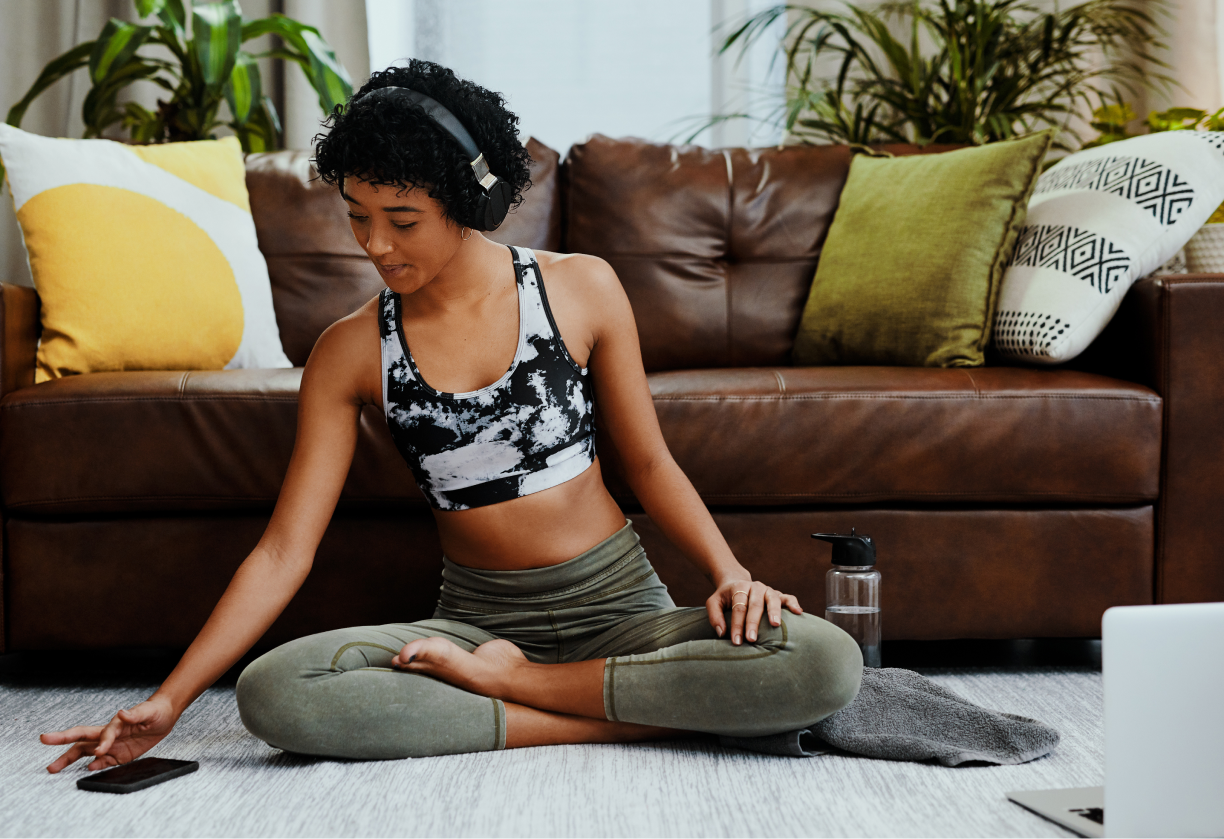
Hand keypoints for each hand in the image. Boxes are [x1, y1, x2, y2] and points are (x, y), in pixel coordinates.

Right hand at [40, 695, 178, 773]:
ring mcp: (111, 745)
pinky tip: (87, 771)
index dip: (102, 742)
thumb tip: (123, 713)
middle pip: (81, 740)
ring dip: (69, 760)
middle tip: (45, 741)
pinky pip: (103, 763)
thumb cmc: (154, 710)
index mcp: (114, 724)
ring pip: (85, 754)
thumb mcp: (148, 712)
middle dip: (62, 741)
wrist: (164, 716)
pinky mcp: (118, 755)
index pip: (102, 733)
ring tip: (53, 768)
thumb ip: (135, 714)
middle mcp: (108, 735)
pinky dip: (94, 768)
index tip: (100, 751)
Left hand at [706, 579, 802, 645]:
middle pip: (755, 605)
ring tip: (775, 625)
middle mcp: (755, 587)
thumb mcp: (714, 603)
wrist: (736, 582)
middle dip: (753, 623)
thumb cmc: (725, 598)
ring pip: (773, 599)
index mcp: (739, 587)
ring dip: (774, 612)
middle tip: (752, 639)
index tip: (736, 641)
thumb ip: (715, 617)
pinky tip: (798, 612)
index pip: (738, 608)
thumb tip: (721, 633)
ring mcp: (768, 590)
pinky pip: (788, 597)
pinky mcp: (777, 594)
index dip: (737, 625)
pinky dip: (793, 603)